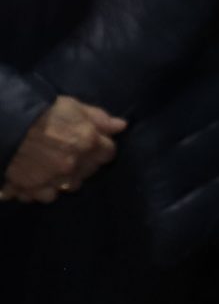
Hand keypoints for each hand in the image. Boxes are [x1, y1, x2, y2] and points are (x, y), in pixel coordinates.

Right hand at [1, 97, 123, 204]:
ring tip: (52, 169)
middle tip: (70, 154)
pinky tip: (35, 180)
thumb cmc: (42, 112)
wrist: (7, 126)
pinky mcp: (30, 189)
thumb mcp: (74, 107)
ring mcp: (52, 180)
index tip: (92, 145)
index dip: (101, 148)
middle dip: (83, 165)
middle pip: (88, 173)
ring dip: (63, 180)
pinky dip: (39, 190)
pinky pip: (41, 196)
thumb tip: (121, 126)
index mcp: (87, 143)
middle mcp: (73, 165)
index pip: (108, 154)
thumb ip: (99, 118)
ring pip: (66, 188)